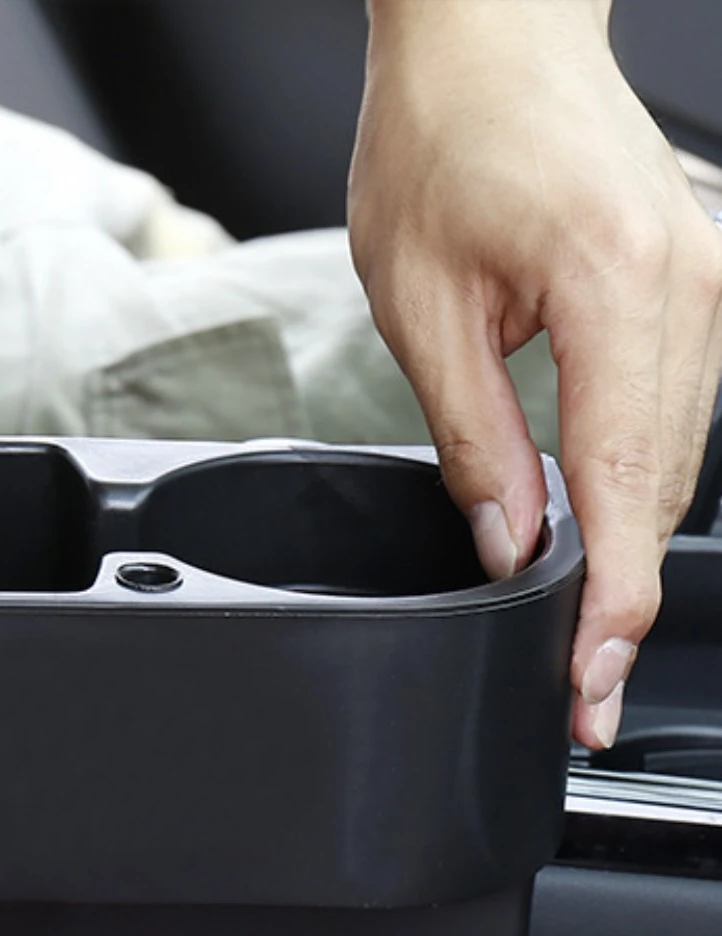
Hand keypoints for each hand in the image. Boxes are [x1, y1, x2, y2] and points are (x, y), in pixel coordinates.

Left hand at [351, 0, 721, 747]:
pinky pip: (677, 412)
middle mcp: (693, 281)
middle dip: (622, 600)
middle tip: (581, 691)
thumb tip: (508, 542)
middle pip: (665, 484)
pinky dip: (638, 485)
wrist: (488, 36)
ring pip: (680, 457)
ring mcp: (710, 276)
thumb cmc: (441, 139)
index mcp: (619, 283)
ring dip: (633, 551)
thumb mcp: (420, 308)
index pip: (624, 483)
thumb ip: (474, 437)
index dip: (607, 600)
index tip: (587, 677)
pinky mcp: (697, 279)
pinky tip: (603, 538)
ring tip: (588, 639)